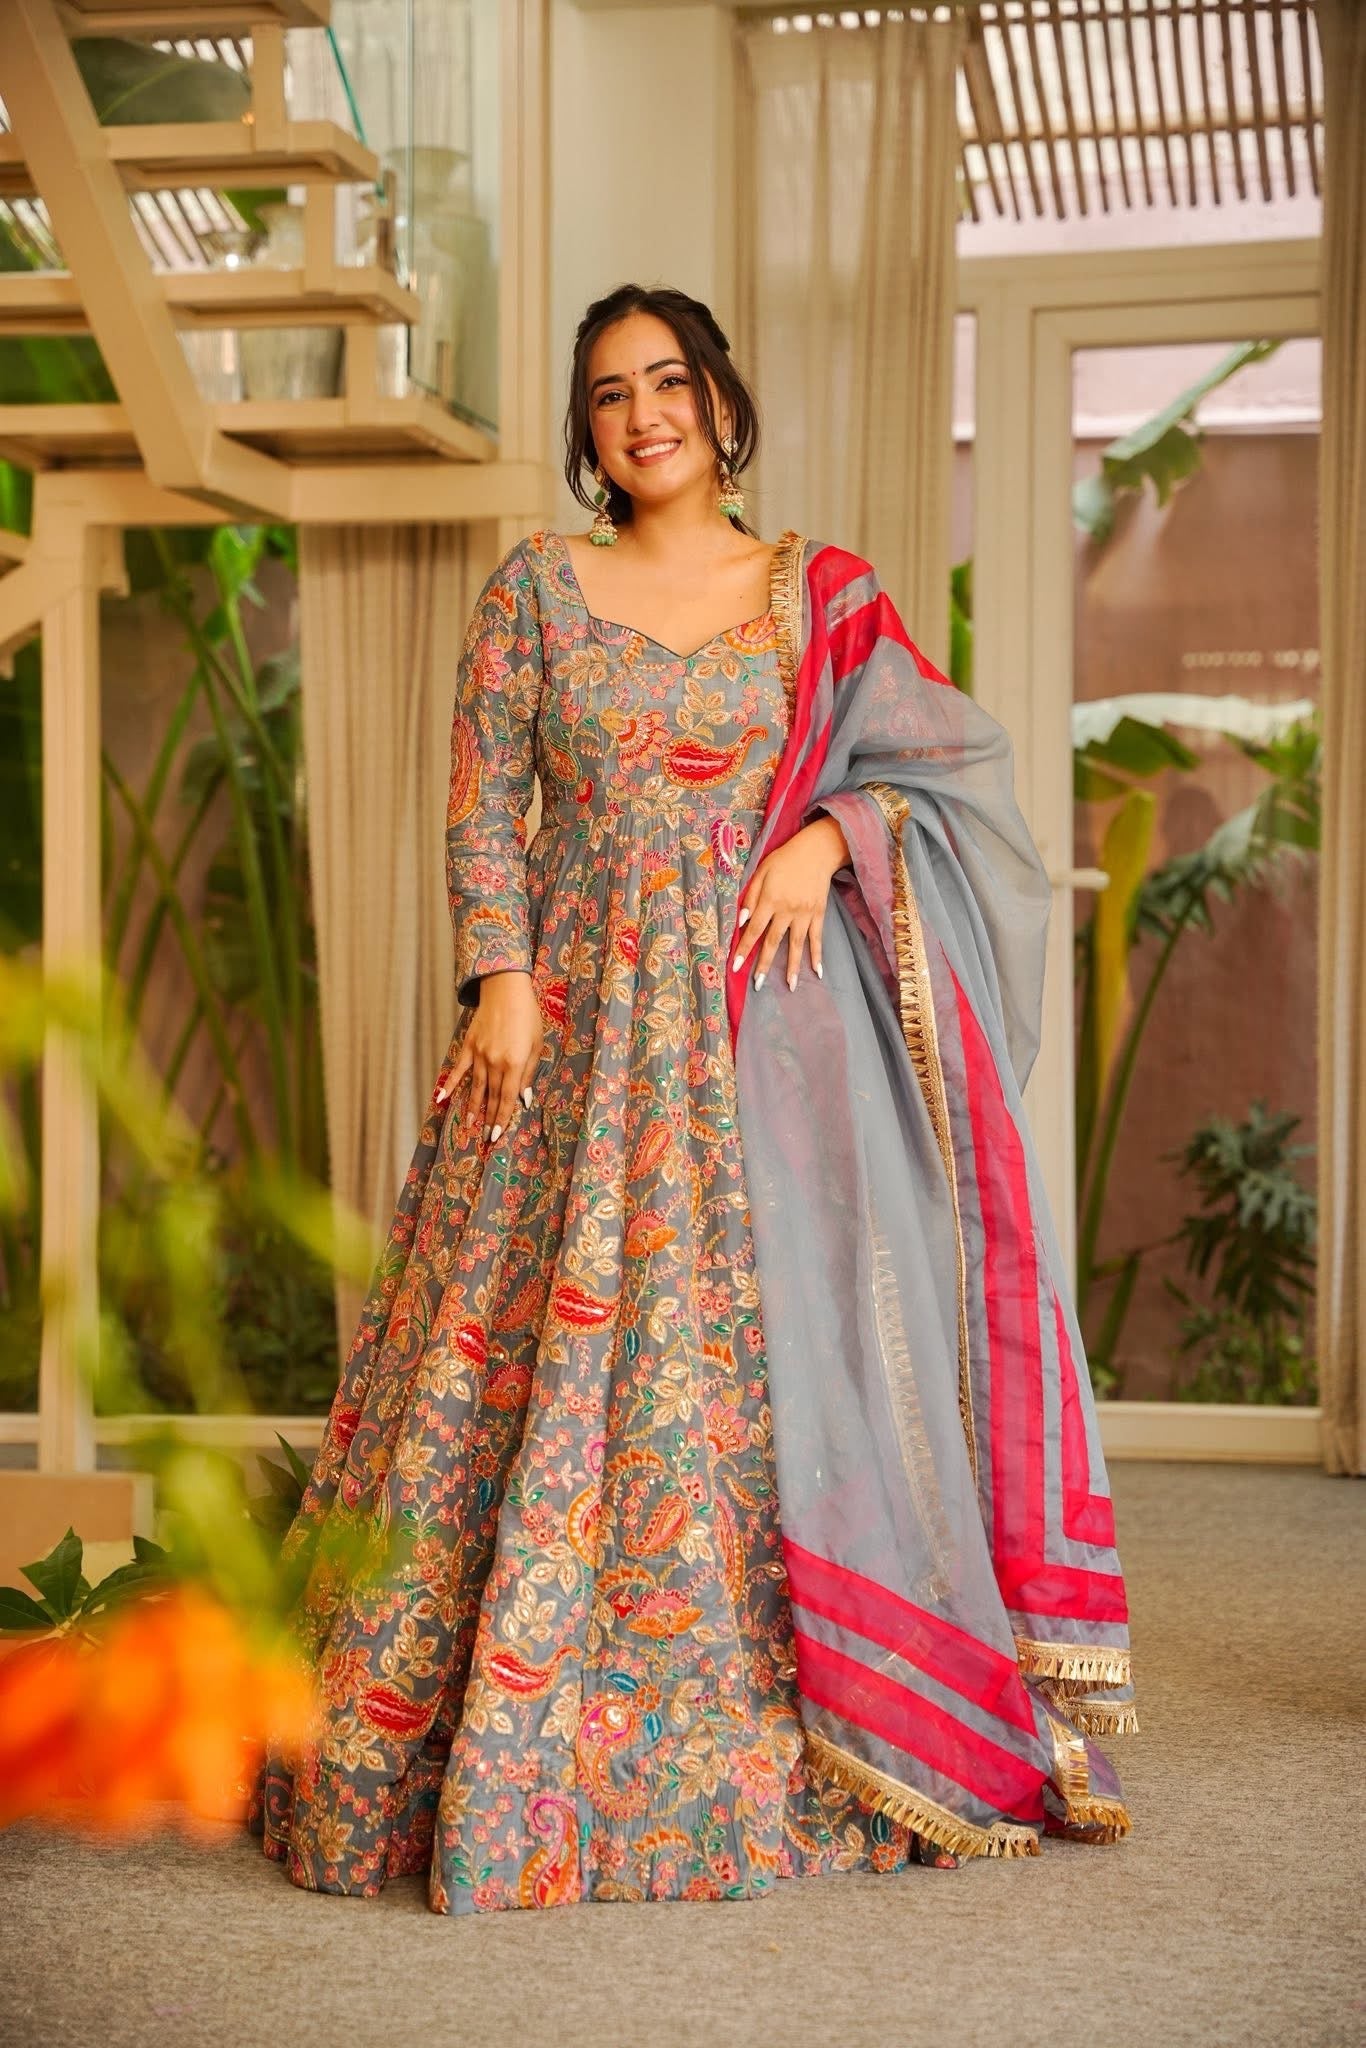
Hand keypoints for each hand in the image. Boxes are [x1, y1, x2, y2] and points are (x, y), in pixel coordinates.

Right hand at [437, 969, 543, 1143]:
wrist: (506, 990)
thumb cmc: (527, 1017)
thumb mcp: (537, 1045)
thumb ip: (529, 1073)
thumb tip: (524, 1098)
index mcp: (515, 1063)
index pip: (508, 1098)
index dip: (502, 1118)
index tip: (497, 1134)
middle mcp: (495, 1062)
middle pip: (492, 1096)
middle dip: (489, 1119)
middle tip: (485, 1138)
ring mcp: (479, 1054)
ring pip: (476, 1087)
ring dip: (472, 1107)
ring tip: (469, 1125)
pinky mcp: (469, 1046)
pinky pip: (458, 1069)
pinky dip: (450, 1084)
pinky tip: (442, 1098)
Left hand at [731, 814, 849, 990]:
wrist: (816, 851)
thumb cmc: (784, 860)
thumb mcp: (761, 872)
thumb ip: (751, 897)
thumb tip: (742, 921)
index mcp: (770, 900)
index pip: (754, 929)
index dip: (744, 949)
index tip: (736, 967)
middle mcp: (787, 910)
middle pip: (773, 941)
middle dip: (765, 964)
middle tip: (758, 986)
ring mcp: (805, 913)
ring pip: (796, 944)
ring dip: (793, 966)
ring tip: (790, 986)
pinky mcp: (818, 914)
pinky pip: (817, 938)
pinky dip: (817, 955)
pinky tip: (817, 971)